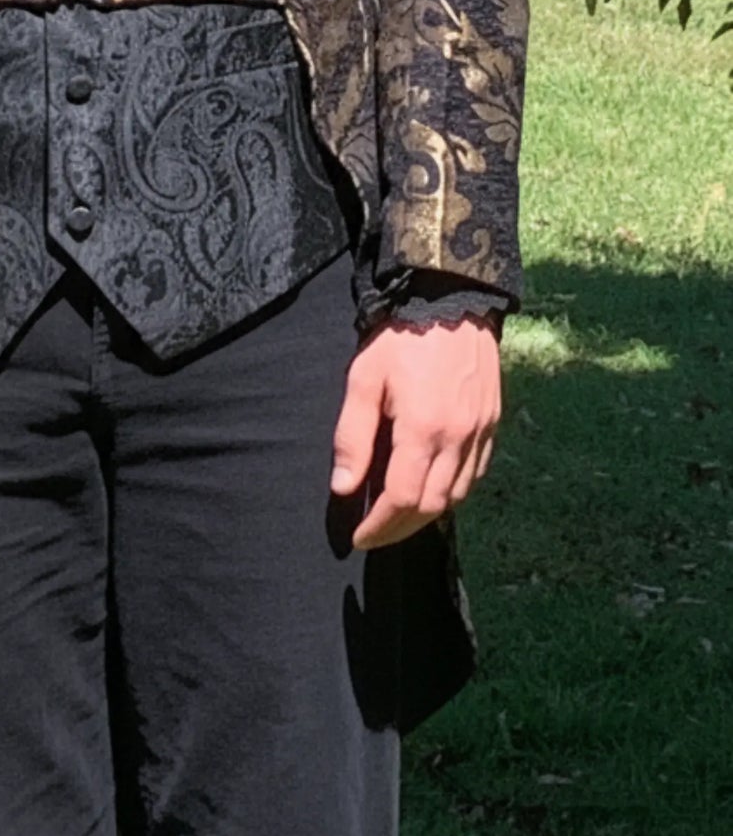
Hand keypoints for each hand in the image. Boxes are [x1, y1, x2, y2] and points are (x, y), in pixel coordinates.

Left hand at [329, 316, 499, 548]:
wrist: (451, 300)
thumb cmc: (400, 338)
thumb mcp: (364, 379)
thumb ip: (353, 436)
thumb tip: (344, 488)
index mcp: (423, 429)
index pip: (402, 499)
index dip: (379, 525)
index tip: (358, 535)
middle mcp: (458, 438)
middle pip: (432, 506)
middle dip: (401, 528)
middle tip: (375, 533)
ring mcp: (481, 433)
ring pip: (457, 495)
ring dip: (427, 514)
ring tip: (398, 517)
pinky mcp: (492, 424)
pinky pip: (476, 474)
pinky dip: (453, 491)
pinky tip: (432, 488)